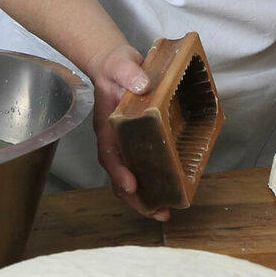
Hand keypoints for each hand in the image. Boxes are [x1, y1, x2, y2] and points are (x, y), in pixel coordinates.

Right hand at [86, 43, 169, 220]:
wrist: (115, 64)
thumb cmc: (117, 67)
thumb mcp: (122, 65)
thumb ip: (130, 73)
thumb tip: (142, 85)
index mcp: (108, 125)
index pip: (110, 153)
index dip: (119, 172)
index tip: (131, 186)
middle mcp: (114, 138)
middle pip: (119, 175)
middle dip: (134, 198)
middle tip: (157, 212)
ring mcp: (124, 141)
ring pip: (129, 174)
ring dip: (143, 196)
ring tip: (163, 211)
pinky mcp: (137, 139)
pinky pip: (141, 163)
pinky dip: (151, 179)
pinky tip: (167, 189)